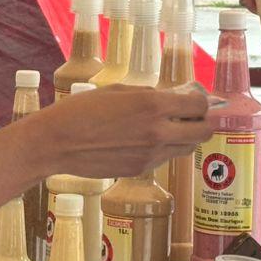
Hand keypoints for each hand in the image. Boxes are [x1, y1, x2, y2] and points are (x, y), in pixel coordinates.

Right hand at [32, 85, 217, 179]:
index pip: (199, 106)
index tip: (195, 99)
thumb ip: (149, 94)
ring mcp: (151, 155)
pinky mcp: (140, 170)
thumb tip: (171, 98)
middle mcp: (158, 132)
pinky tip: (145, 140)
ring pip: (187, 148)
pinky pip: (165, 158)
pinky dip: (164, 149)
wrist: (57, 143)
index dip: (201, 101)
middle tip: (192, 116)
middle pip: (203, 132)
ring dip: (185, 137)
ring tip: (169, 128)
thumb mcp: (117, 90)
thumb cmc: (81, 110)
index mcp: (153, 105)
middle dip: (203, 122)